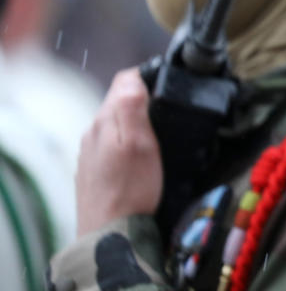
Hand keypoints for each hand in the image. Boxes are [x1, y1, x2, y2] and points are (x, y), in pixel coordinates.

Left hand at [75, 67, 162, 235]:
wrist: (109, 235)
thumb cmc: (130, 190)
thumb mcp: (140, 144)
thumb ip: (133, 107)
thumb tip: (133, 76)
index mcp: (105, 120)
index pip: (125, 80)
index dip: (149, 77)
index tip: (170, 88)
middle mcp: (92, 132)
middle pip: (119, 101)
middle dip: (143, 100)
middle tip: (169, 113)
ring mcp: (90, 152)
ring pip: (115, 123)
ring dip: (134, 123)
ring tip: (158, 136)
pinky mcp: (92, 171)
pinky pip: (111, 145)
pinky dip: (126, 144)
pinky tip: (139, 160)